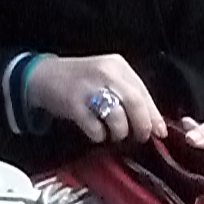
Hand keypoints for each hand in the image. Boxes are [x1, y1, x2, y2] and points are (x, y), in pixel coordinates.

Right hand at [26, 54, 166, 143]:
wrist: (43, 76)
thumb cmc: (81, 81)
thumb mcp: (107, 78)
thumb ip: (130, 94)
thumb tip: (155, 123)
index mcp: (118, 66)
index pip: (143, 92)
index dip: (154, 114)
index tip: (159, 131)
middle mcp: (106, 73)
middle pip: (134, 102)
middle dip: (141, 125)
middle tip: (140, 137)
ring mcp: (89, 87)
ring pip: (117, 116)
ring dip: (120, 132)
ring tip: (115, 134)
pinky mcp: (74, 104)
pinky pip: (95, 127)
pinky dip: (99, 135)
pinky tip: (96, 132)